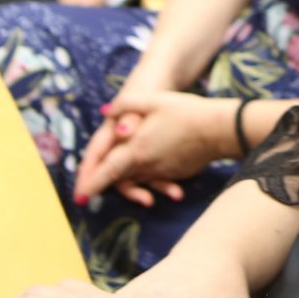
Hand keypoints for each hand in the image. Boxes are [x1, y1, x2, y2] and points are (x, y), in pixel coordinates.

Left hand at [75, 90, 237, 207]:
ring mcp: (162, 172)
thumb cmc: (185, 112)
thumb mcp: (152, 100)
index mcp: (136, 149)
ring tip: (117, 187)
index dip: (91, 183)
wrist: (219, 130)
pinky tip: (148, 177)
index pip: (107, 171)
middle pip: (119, 179)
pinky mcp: (175, 174)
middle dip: (103, 186)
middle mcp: (146, 165)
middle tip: (87, 193)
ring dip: (125, 186)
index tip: (79, 197)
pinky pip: (154, 180)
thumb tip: (105, 113)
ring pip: (136, 181)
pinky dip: (147, 181)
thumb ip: (125, 105)